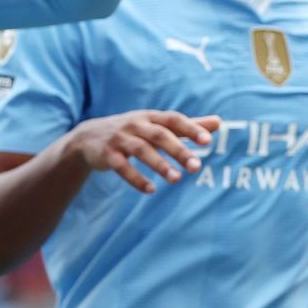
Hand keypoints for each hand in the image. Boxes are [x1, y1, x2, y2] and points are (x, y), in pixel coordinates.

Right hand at [68, 110, 221, 193]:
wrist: (88, 137)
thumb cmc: (134, 130)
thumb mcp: (158, 125)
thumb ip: (188, 125)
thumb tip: (219, 122)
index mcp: (151, 117)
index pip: (174, 120)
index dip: (191, 129)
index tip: (208, 141)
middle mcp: (135, 125)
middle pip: (160, 136)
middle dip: (179, 151)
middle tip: (197, 167)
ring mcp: (120, 139)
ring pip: (141, 150)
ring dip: (159, 165)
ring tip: (177, 179)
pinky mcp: (107, 155)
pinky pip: (121, 167)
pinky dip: (136, 178)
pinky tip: (151, 190)